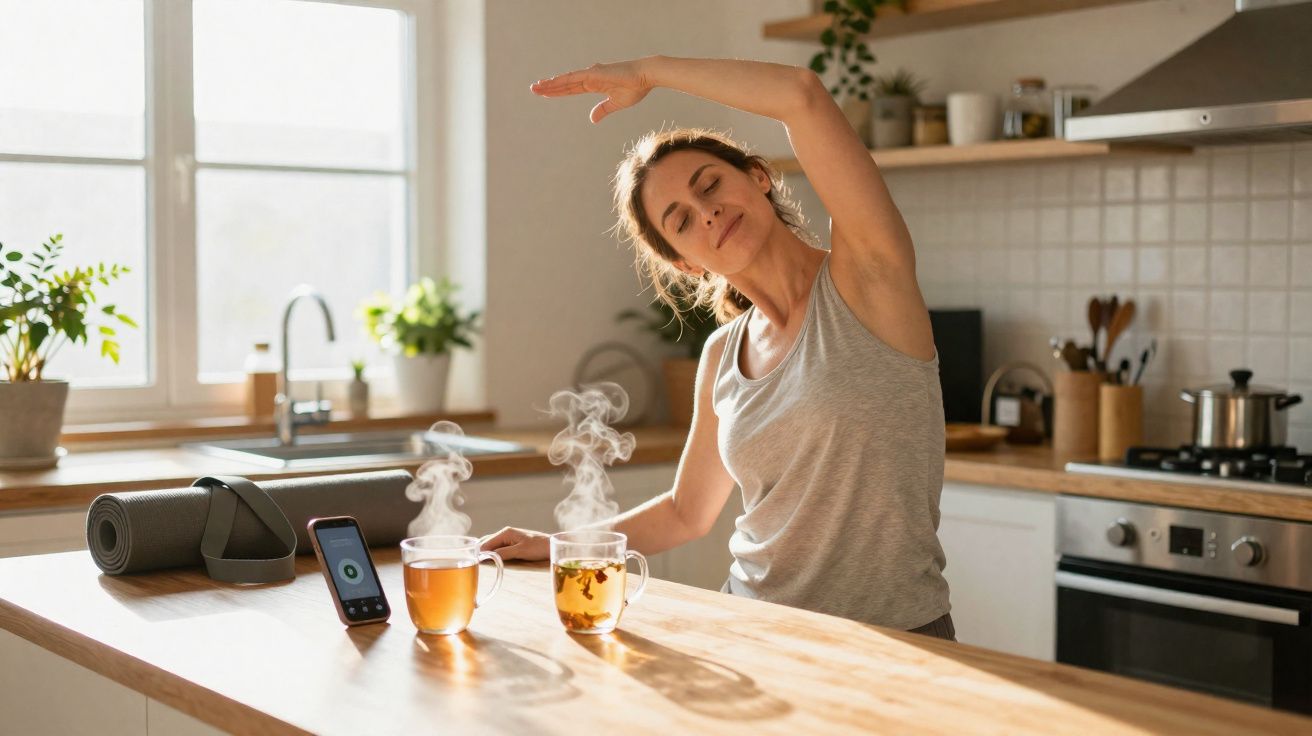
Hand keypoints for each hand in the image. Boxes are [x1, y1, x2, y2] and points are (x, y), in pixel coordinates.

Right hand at [480, 526, 549, 561]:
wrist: (551, 546)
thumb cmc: (538, 547)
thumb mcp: (520, 551)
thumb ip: (503, 553)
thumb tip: (487, 556)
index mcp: (506, 533)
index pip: (486, 543)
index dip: (480, 553)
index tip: (475, 563)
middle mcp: (505, 533)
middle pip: (487, 543)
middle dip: (482, 552)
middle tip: (477, 565)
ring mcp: (509, 538)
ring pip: (492, 546)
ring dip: (487, 554)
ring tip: (483, 564)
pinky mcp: (513, 543)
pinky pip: (499, 548)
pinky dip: (494, 554)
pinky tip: (493, 561)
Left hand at [530, 59, 652, 123]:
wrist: (645, 77)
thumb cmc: (635, 88)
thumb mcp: (616, 103)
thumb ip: (603, 110)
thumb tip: (592, 119)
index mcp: (594, 84)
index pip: (571, 89)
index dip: (558, 91)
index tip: (545, 93)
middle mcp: (589, 78)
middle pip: (565, 84)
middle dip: (549, 87)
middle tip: (534, 89)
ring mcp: (590, 74)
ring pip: (566, 80)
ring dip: (550, 84)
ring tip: (536, 87)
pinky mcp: (593, 74)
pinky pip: (573, 78)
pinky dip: (561, 81)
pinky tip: (550, 83)